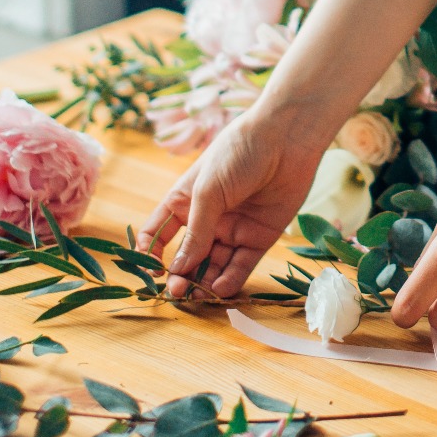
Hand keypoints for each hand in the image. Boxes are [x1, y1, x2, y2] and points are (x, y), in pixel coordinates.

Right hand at [136, 114, 325, 299]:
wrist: (286, 139)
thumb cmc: (239, 153)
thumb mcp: (208, 191)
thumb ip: (196, 231)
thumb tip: (178, 269)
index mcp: (183, 202)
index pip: (158, 234)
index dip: (150, 254)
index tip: (152, 271)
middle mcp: (207, 220)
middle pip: (188, 256)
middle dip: (180, 276)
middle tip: (177, 292)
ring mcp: (233, 230)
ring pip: (214, 265)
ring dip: (204, 283)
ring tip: (197, 297)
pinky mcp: (259, 237)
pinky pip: (241, 265)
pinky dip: (230, 280)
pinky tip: (220, 290)